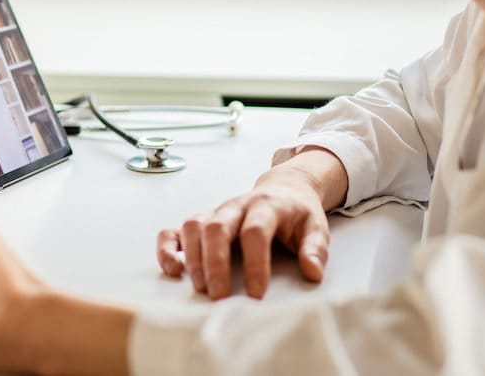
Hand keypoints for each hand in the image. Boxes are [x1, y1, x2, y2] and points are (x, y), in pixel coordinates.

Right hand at [156, 148, 347, 299]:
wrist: (285, 187)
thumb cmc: (298, 213)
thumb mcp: (316, 227)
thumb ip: (315, 249)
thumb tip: (312, 273)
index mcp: (267, 206)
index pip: (255, 231)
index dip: (255, 263)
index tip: (256, 294)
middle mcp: (237, 206)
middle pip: (217, 227)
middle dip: (216, 263)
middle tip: (220, 296)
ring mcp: (217, 211)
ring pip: (194, 226)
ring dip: (193, 257)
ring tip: (201, 288)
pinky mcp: (204, 219)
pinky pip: (176, 228)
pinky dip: (168, 247)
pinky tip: (172, 269)